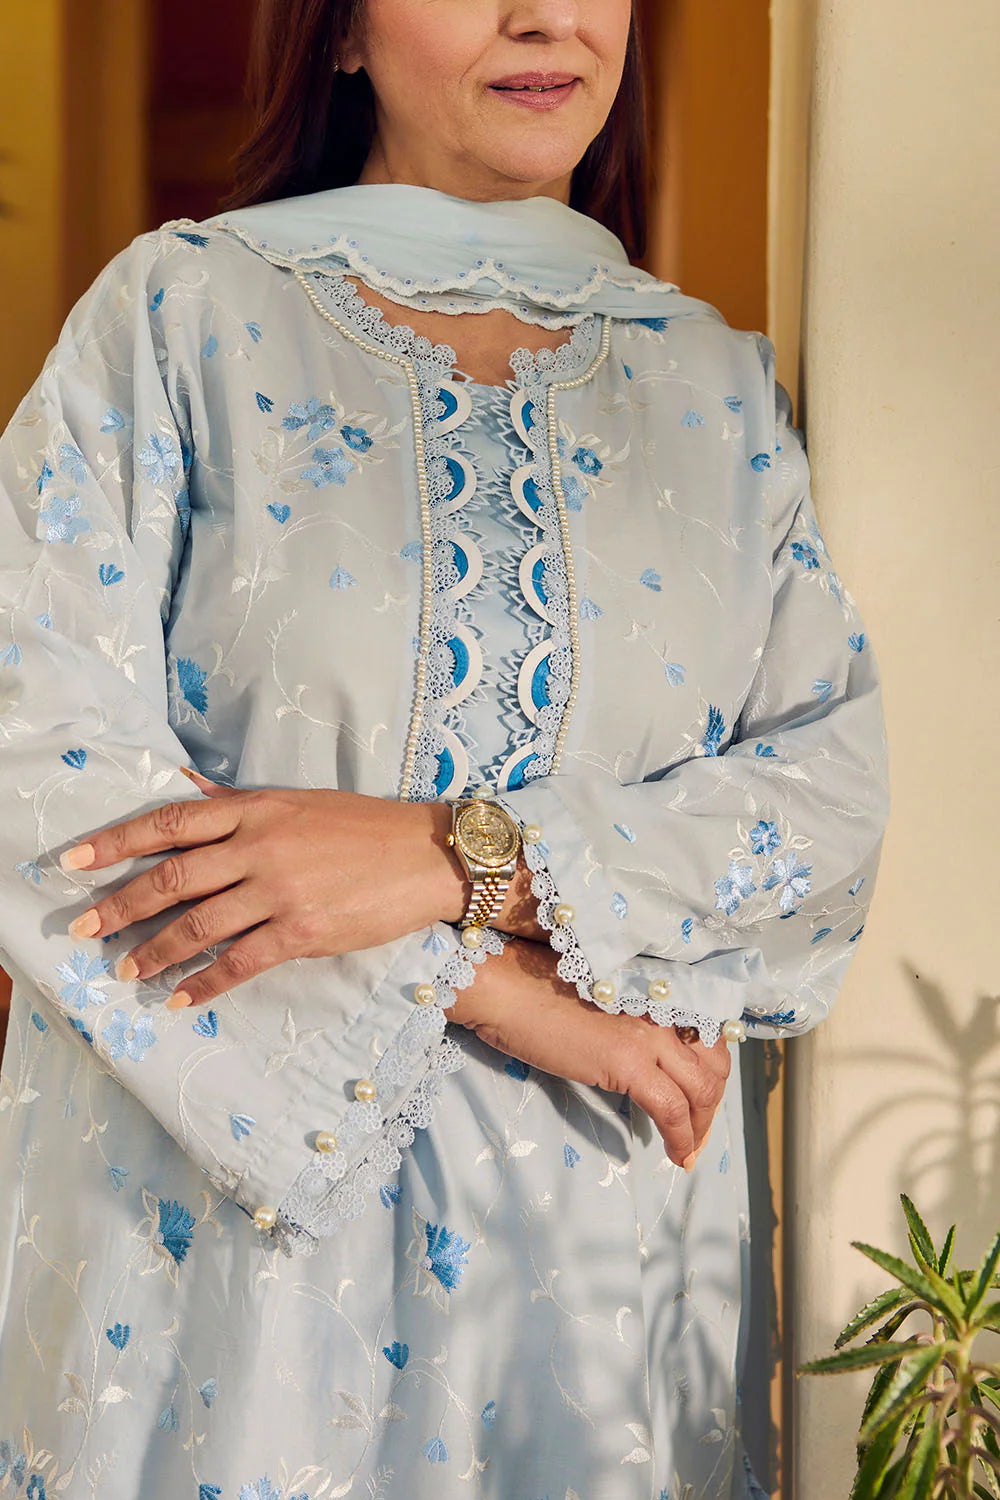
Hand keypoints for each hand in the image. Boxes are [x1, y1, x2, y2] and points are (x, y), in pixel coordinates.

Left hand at [61, 772, 466, 1007]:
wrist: (426, 855)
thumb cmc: (363, 826)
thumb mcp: (296, 801)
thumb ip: (238, 803)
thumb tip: (185, 789)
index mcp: (256, 809)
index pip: (172, 822)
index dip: (117, 840)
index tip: (75, 859)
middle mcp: (261, 846)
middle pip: (173, 877)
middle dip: (121, 905)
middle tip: (84, 929)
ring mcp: (281, 890)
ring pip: (199, 925)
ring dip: (156, 952)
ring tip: (127, 971)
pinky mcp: (304, 930)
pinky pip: (241, 962)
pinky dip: (206, 983)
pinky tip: (182, 999)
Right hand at [445, 936, 731, 1168]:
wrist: (507, 986)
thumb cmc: (539, 988)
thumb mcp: (604, 1005)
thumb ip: (633, 1024)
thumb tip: (645, 1061)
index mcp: (659, 990)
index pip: (709, 1036)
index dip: (712, 1076)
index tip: (700, 1104)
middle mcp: (664, 1007)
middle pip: (715, 1065)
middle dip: (711, 1106)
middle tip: (697, 1134)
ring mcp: (650, 1033)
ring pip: (701, 1090)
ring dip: (699, 1128)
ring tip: (687, 1151)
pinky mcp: (628, 1061)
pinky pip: (672, 1110)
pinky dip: (680, 1138)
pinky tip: (675, 1155)